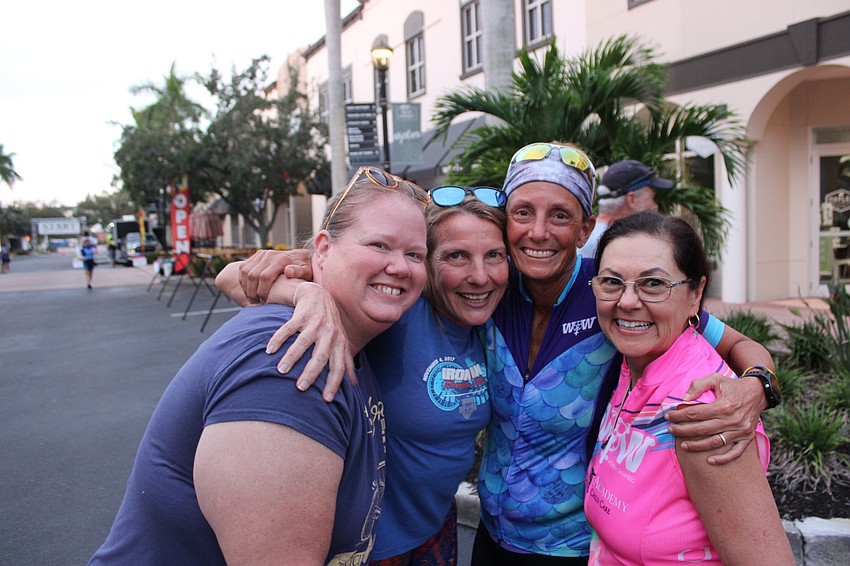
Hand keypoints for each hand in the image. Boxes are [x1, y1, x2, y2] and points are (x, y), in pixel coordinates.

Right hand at [238, 249, 311, 303]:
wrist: (300, 256)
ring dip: (246, 287)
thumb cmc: (304, 269)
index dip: (262, 292)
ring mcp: (262, 254)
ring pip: (245, 272)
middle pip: (252, 275)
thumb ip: (298, 272)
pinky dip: (243, 281)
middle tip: (257, 302)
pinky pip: (243, 268)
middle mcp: (270, 255)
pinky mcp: (256, 255)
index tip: (264, 302)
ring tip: (253, 298)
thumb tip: (288, 271)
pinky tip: (250, 290)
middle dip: (252, 292)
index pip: (264, 277)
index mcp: (281, 260)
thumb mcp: (306, 271)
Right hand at [267, 282, 356, 401]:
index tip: (326, 399)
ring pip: (303, 342)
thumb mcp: (341, 340)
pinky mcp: (302, 314)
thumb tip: (355, 383)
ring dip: (292, 357)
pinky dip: (278, 339)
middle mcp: (329, 333)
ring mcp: (315, 323)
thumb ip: (346, 360)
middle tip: (301, 388)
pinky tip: (269, 350)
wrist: (319, 294)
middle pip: (321, 356)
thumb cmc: (330, 323)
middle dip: (311, 372)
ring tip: (281, 370)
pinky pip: (288, 328)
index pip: (338, 366)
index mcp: (339, 342)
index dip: (334, 383)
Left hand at [666, 374, 764, 464]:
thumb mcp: (716, 378)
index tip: (669, 416)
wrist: (758, 392)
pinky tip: (710, 460)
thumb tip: (684, 398)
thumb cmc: (733, 386)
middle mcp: (732, 420)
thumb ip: (698, 385)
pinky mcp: (747, 438)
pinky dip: (723, 459)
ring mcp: (741, 431)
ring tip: (683, 446)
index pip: (695, 414)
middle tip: (671, 430)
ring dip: (697, 446)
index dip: (679, 415)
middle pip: (702, 429)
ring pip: (715, 442)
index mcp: (724, 406)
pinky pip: (735, 453)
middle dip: (683, 431)